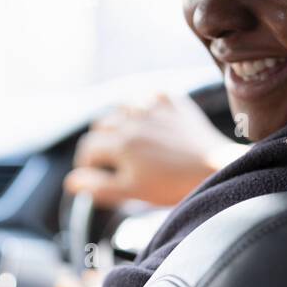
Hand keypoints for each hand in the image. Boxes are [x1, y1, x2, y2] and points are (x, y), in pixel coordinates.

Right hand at [64, 92, 246, 207]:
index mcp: (120, 144)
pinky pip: (148, 95)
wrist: (215, 168)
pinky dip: (145, 105)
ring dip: (120, 120)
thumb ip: (99, 187)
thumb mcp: (132, 191)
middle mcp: (132, 119)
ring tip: (130, 138)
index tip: (92, 172)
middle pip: (101, 125)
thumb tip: (71, 182)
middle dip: (101, 142)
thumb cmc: (174, 185)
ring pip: (121, 107)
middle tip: (112, 158)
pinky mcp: (172, 100)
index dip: (86, 163)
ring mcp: (152, 107)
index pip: (88, 148)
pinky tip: (151, 121)